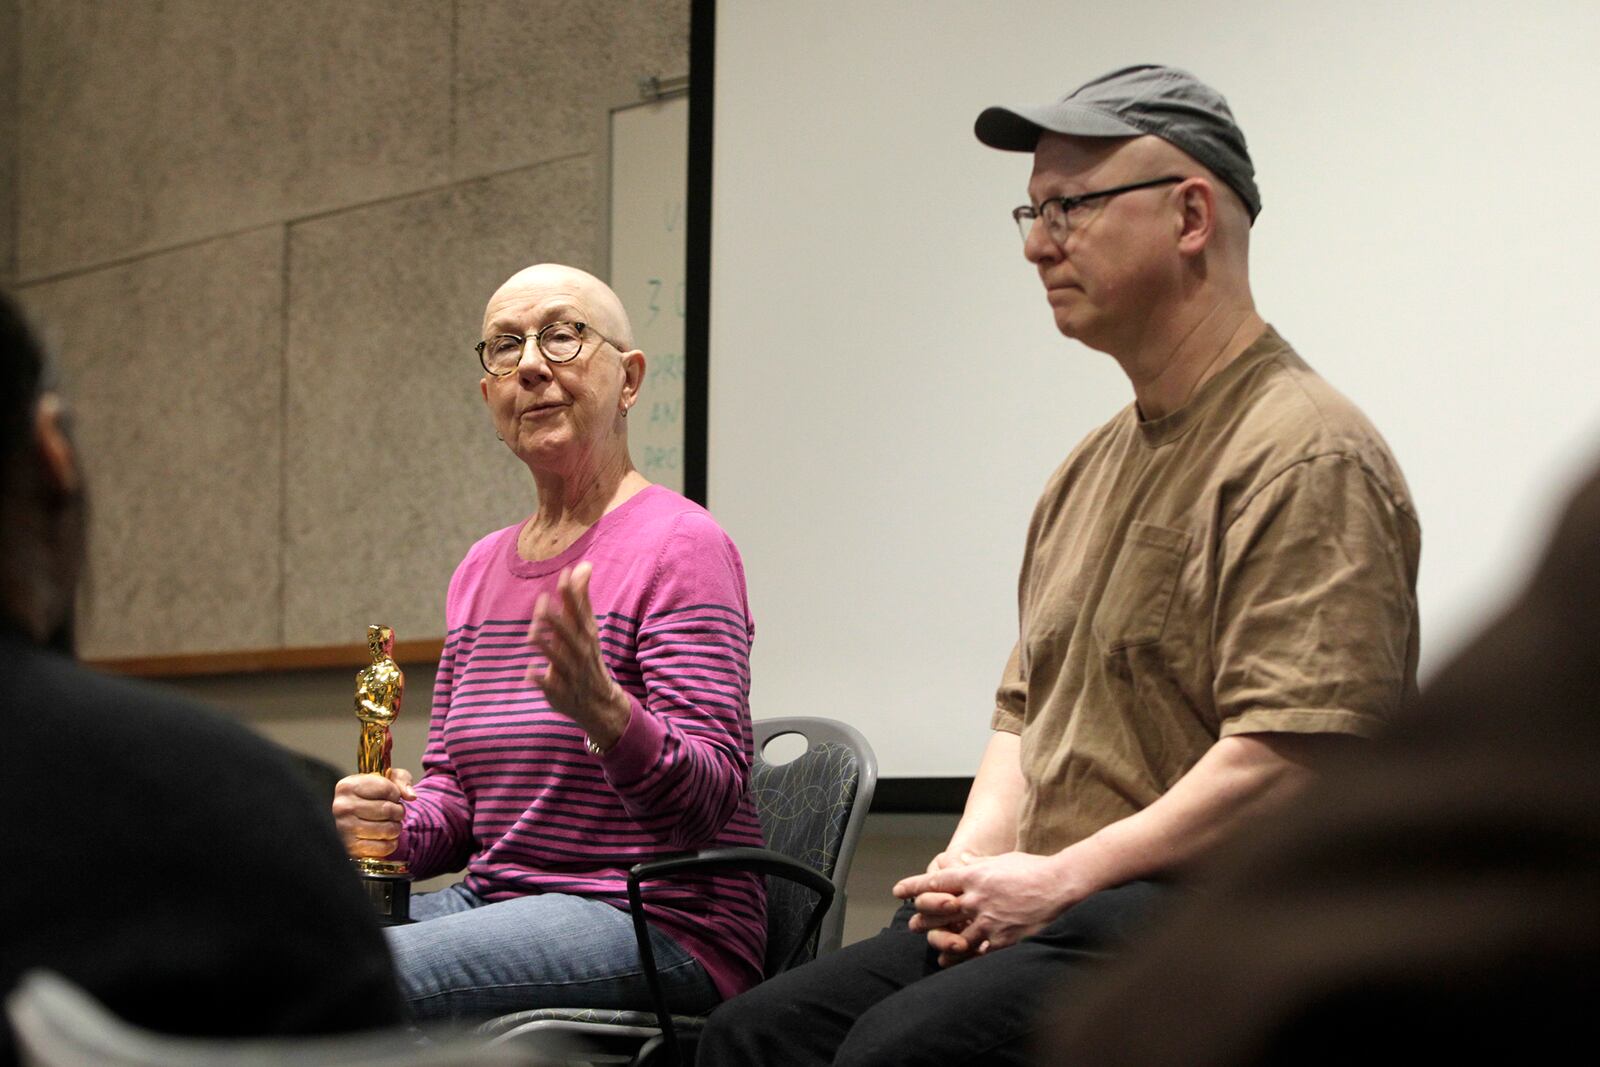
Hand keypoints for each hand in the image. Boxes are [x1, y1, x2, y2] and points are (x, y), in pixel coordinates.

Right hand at [331, 768, 414, 858]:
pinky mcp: (351, 848)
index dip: (395, 794)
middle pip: (387, 810)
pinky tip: (384, 836)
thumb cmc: (372, 795)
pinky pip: (384, 847)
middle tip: (393, 812)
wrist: (356, 816)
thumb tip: (411, 796)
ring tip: (389, 823)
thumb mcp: (388, 779)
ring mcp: (344, 829)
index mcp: (348, 786)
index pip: (386, 789)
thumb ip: (402, 780)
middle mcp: (342, 807)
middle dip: (398, 811)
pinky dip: (390, 843)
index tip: (391, 796)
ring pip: (388, 829)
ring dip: (395, 827)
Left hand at [527, 562, 630, 748]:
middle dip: (556, 620)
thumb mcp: (587, 627)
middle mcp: (579, 652)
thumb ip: (582, 597)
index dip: (572, 595)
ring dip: (546, 648)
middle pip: (568, 634)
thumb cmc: (587, 655)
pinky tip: (530, 672)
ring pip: (558, 659)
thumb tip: (584, 565)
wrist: (599, 701)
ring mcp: (570, 672)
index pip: (580, 612)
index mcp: (585, 635)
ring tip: (531, 636)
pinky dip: (540, 680)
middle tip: (541, 603)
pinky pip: (550, 686)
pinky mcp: (560, 691)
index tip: (564, 575)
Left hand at [893, 851, 1076, 965]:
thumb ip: (980, 863)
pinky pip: (978, 952)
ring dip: (940, 942)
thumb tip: (964, 859)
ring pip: (954, 936)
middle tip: (912, 923)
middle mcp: (976, 897)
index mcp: (975, 875)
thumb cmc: (1034, 869)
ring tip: (933, 947)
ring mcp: (989, 920)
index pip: (935, 881)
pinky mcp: (1003, 939)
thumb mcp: (1002, 860)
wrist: (1062, 885)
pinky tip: (958, 961)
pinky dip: (966, 957)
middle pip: (937, 910)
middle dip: (922, 918)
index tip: (898, 891)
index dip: (913, 886)